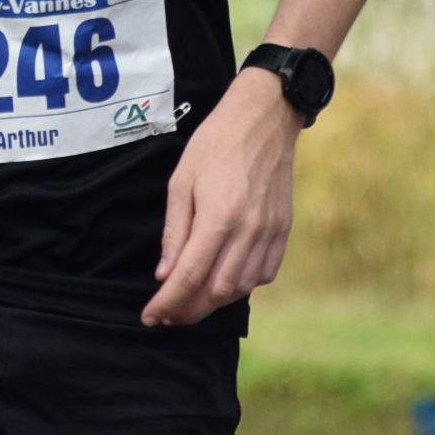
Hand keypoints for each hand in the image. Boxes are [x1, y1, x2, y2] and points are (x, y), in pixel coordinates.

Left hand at [141, 67, 298, 327]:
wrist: (264, 119)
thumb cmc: (216, 143)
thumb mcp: (181, 181)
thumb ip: (175, 232)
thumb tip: (164, 275)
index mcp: (218, 217)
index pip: (188, 277)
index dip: (167, 303)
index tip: (150, 316)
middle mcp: (248, 231)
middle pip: (216, 292)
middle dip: (188, 310)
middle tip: (167, 314)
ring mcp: (270, 232)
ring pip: (242, 288)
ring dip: (214, 302)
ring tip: (191, 301)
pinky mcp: (284, 230)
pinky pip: (265, 274)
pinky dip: (242, 286)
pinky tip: (224, 281)